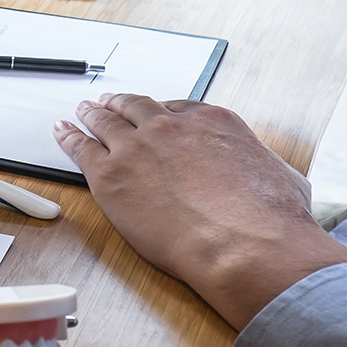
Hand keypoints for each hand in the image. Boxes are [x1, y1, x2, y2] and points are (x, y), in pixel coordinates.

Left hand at [52, 93, 346, 328]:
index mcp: (213, 121)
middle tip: (110, 102)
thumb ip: (266, 170)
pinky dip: (69, 137)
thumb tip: (273, 180)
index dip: (161, 113)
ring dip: (93, 114)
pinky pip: (81, 148)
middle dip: (123, 104)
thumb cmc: (269, 220)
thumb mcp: (283, 179)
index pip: (178, 108)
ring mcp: (137, 146)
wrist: (243, 244)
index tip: (154, 114)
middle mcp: (171, 125)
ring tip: (84, 111)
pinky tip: (62, 132)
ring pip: (106, 121)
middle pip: (138, 108)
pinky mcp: (110, 174)